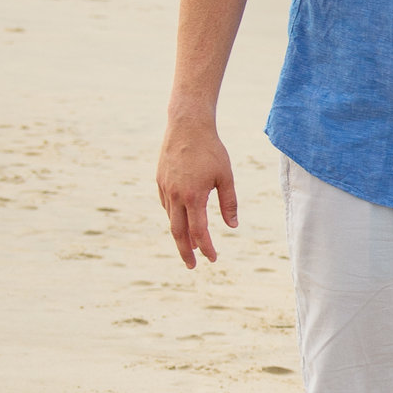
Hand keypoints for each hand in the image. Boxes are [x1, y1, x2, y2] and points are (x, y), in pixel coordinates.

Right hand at [157, 119, 237, 267]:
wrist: (187, 126)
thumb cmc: (211, 151)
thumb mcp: (226, 177)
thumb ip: (229, 203)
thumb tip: (232, 226)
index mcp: (193, 197)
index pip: (199, 231)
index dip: (206, 248)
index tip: (213, 259)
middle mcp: (175, 196)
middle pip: (178, 232)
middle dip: (186, 251)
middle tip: (192, 266)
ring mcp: (165, 188)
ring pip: (171, 219)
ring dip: (180, 235)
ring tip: (190, 247)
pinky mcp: (160, 181)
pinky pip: (166, 206)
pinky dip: (174, 217)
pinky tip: (181, 221)